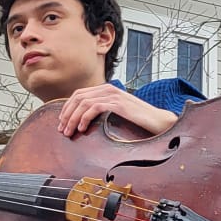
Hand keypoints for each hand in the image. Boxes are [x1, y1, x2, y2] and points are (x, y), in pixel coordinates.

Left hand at [56, 85, 176, 137]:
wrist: (159, 121)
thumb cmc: (139, 121)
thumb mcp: (117, 113)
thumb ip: (103, 111)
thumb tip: (83, 121)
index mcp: (107, 89)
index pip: (79, 94)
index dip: (67, 108)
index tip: (61, 122)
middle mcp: (108, 89)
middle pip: (78, 97)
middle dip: (66, 114)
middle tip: (61, 129)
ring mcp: (114, 95)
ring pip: (83, 103)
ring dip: (72, 118)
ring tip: (69, 132)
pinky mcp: (118, 103)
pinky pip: (94, 107)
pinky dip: (84, 118)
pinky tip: (81, 129)